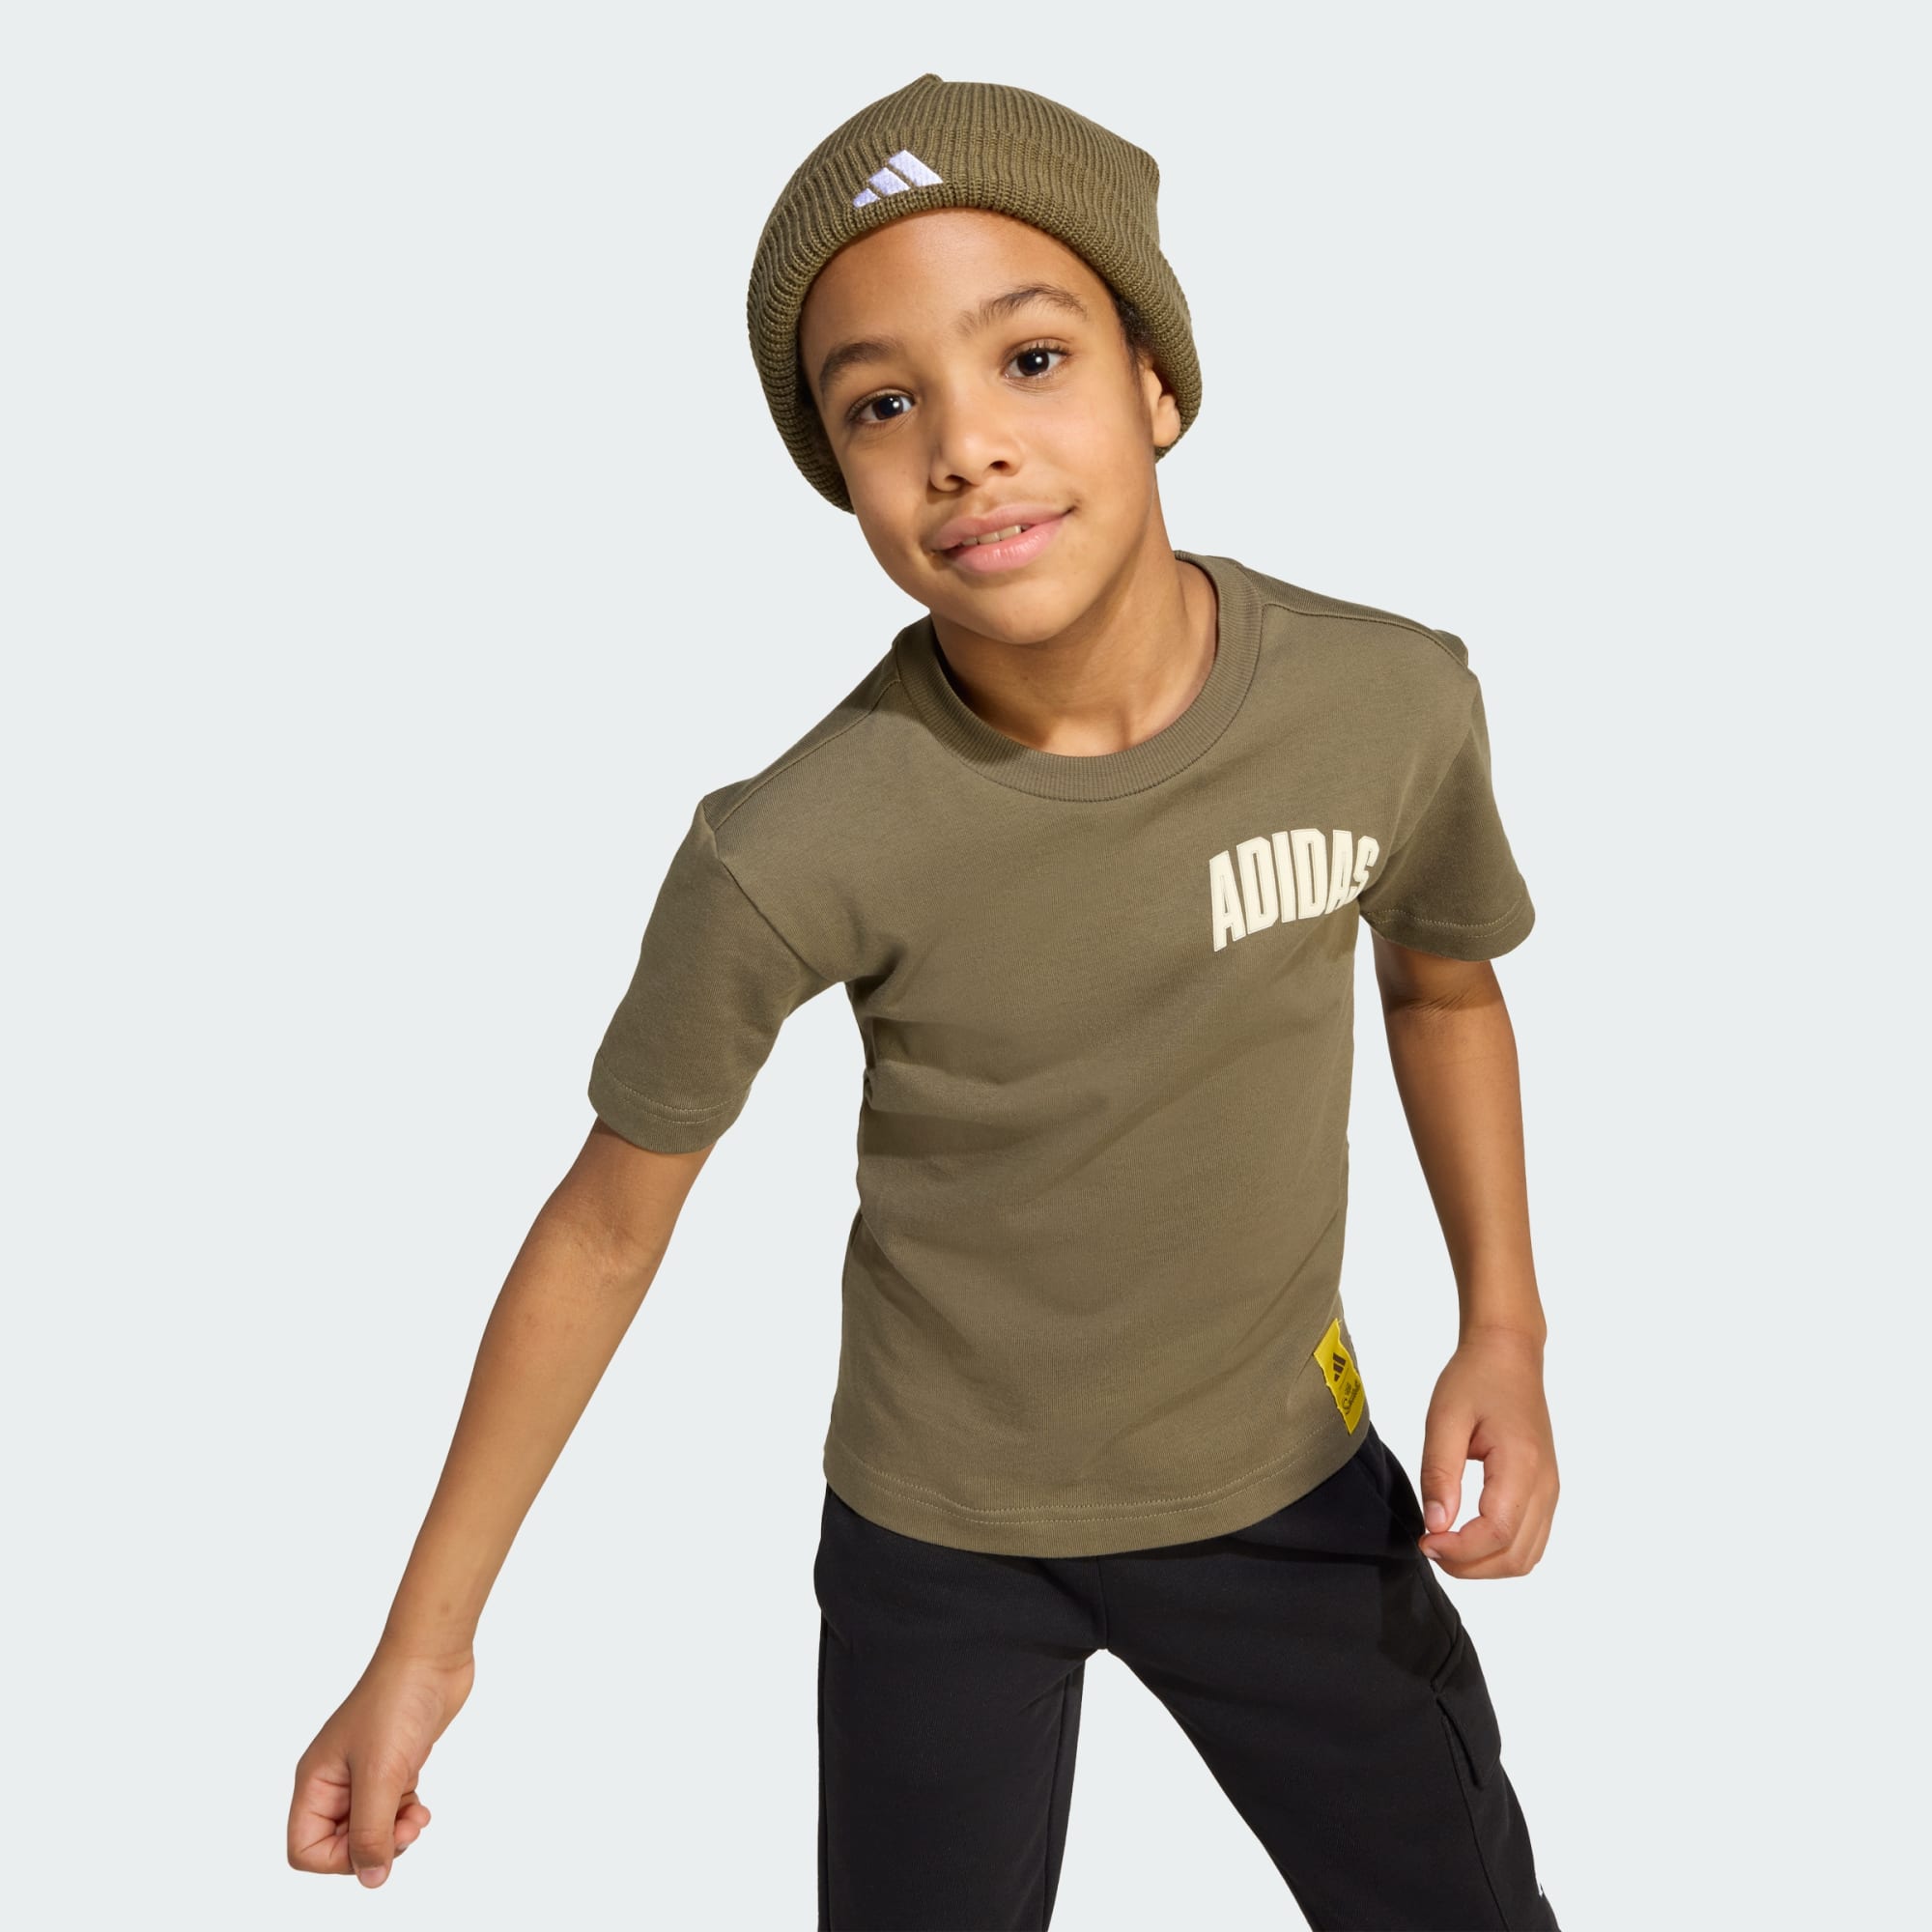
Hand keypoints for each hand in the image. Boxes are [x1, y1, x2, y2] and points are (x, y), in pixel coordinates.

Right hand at [287, 1645, 474, 1886]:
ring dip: (394, 1834)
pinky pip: (391, 1811)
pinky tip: (421, 1807)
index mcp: (315, 1781)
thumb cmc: (397, 1702)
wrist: (433, 1656)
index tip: (374, 1842)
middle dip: (375, 1847)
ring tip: (417, 1817)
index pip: (305, 1849)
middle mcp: (334, 1781)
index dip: (338, 1860)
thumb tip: (371, 1880)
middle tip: (405, 1830)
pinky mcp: (393, 1765)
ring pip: (369, 1829)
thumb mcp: (381, 1775)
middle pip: (339, 1844)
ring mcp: (364, 1773)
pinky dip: (406, 1817)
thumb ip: (371, 1832)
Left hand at [1416, 1326, 1557, 1579]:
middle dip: (1469, 1566)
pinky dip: (1500, 1552)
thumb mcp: (1444, 1419)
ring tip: (1445, 1544)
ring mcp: (1550, 1491)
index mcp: (1522, 1465)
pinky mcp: (1545, 1491)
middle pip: (1515, 1556)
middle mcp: (1545, 1485)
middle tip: (1429, 1546)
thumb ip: (1439, 1473)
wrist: (1509, 1355)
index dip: (1458, 1550)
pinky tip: (1467, 1537)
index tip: (1424, 1540)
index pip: (1496, 1533)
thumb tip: (1435, 1525)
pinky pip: (1531, 1540)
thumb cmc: (1475, 1380)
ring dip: (1485, 1565)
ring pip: (1526, 1556)